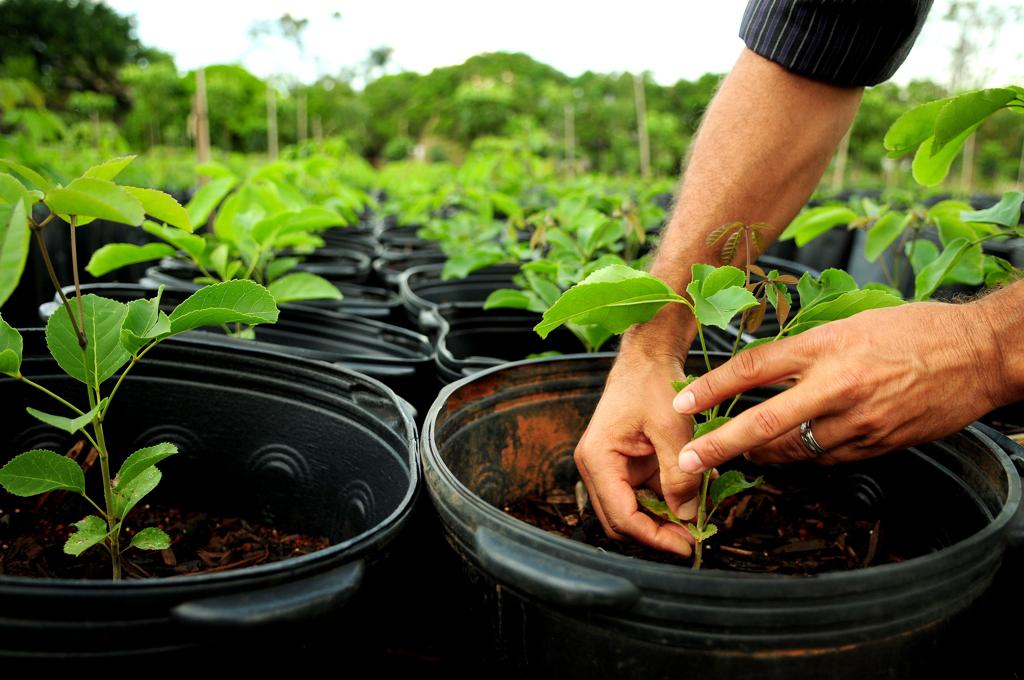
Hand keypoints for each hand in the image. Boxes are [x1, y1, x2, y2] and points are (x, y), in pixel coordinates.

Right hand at [575, 345, 698, 556]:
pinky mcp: (628, 464)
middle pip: (623, 520)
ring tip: (700, 518)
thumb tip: (688, 515)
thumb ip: (679, 472)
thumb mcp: (671, 427)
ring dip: (665, 518)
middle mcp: (598, 468)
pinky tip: (694, 497)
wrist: (648, 356)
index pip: (621, 516)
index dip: (653, 537)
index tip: (686, 545)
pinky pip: (647, 494)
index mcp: (598, 459)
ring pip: (636, 511)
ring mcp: (613, 467)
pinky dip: (669, 500)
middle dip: (657, 533)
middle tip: (694, 539)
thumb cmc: (651, 382)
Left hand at [672, 300, 1004, 471]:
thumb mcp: (850, 325)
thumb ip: (807, 351)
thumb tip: (765, 372)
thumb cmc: (915, 330)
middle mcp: (835, 385)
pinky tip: (800, 452)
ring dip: (764, 456)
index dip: (711, 387)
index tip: (681, 401)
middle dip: (720, 445)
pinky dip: (809, 458)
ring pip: (795, 450)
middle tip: (688, 462)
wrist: (979, 353)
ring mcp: (858, 420)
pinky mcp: (879, 444)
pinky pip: (830, 459)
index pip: (752, 367)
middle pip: (764, 421)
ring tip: (743, 456)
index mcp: (825, 346)